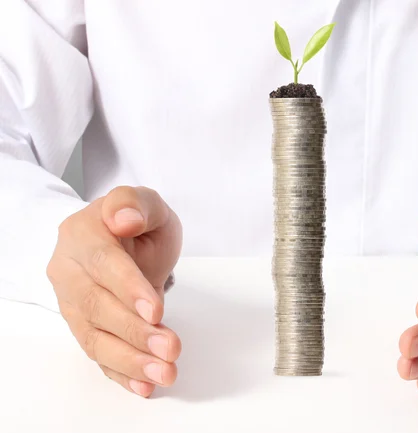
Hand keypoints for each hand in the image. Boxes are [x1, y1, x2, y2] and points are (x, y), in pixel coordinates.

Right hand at [47, 186, 182, 397]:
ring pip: (94, 337)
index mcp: (82, 234)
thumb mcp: (146, 202)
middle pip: (97, 306)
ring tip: (164, 372)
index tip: (156, 310)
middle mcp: (69, 270)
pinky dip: (120, 372)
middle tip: (170, 348)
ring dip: (130, 360)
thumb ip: (136, 203)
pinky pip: (97, 354)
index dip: (128, 288)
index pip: (102, 263)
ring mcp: (72, 302)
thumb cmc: (136, 221)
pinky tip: (144, 385)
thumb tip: (123, 218)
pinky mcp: (84, 326)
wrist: (119, 239)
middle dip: (134, 331)